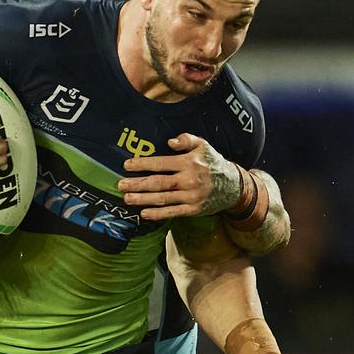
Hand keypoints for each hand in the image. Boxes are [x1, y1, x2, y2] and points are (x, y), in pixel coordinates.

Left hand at [118, 133, 239, 219]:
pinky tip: (144, 213)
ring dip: (142, 199)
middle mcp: (189, 180)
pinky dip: (157, 214)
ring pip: (162, 198)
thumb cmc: (212, 162)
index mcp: (189, 162)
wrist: (233, 186)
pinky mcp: (193, 209)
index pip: (161, 163)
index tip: (126, 165)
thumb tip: (170, 141)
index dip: (142, 164)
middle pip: (158, 183)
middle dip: (137, 184)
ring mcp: (191, 197)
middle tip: (120, 184)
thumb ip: (186, 139)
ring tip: (127, 198)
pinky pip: (172, 212)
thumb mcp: (203, 145)